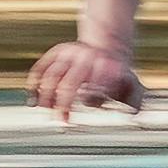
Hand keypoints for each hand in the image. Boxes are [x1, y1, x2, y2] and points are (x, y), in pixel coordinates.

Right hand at [28, 32, 144, 121]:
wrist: (108, 45)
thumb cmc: (119, 76)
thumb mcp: (133, 86)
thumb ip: (134, 101)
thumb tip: (130, 116)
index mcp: (107, 68)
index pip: (95, 87)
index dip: (87, 102)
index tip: (79, 118)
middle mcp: (87, 58)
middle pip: (70, 84)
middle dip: (63, 105)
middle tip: (62, 122)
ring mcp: (71, 53)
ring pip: (52, 76)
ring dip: (46, 97)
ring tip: (46, 112)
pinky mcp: (58, 51)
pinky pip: (42, 67)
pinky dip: (34, 84)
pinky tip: (33, 101)